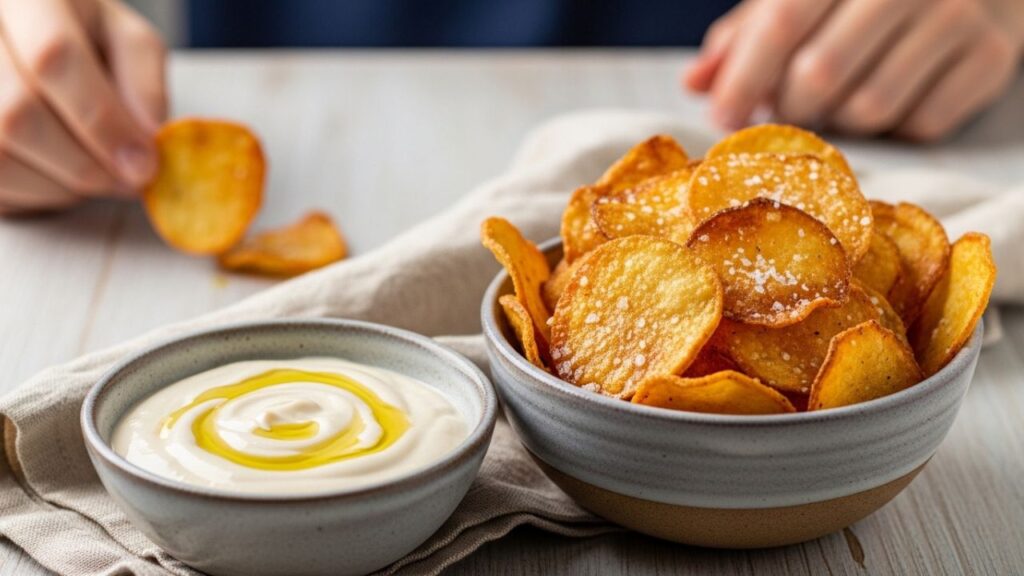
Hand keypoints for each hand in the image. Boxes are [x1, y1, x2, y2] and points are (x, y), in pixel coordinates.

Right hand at [0, 0, 165, 214]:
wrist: (28, 41)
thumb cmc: (85, 41)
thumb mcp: (128, 43)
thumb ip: (144, 81)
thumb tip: (145, 135)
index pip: (52, 57)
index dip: (102, 121)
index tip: (143, 162)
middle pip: (18, 116)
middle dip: (85, 164)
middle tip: (126, 180)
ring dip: (58, 186)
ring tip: (94, 177)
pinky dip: (32, 195)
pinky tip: (57, 177)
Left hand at [685, 0, 1023, 140]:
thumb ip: (747, 34)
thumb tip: (695, 83)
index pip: (782, 21)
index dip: (744, 79)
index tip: (722, 117)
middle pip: (820, 75)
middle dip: (790, 108)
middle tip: (786, 109)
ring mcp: (958, 16)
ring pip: (868, 108)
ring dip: (838, 123)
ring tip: (837, 103)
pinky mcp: (993, 58)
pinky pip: (920, 126)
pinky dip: (892, 130)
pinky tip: (889, 102)